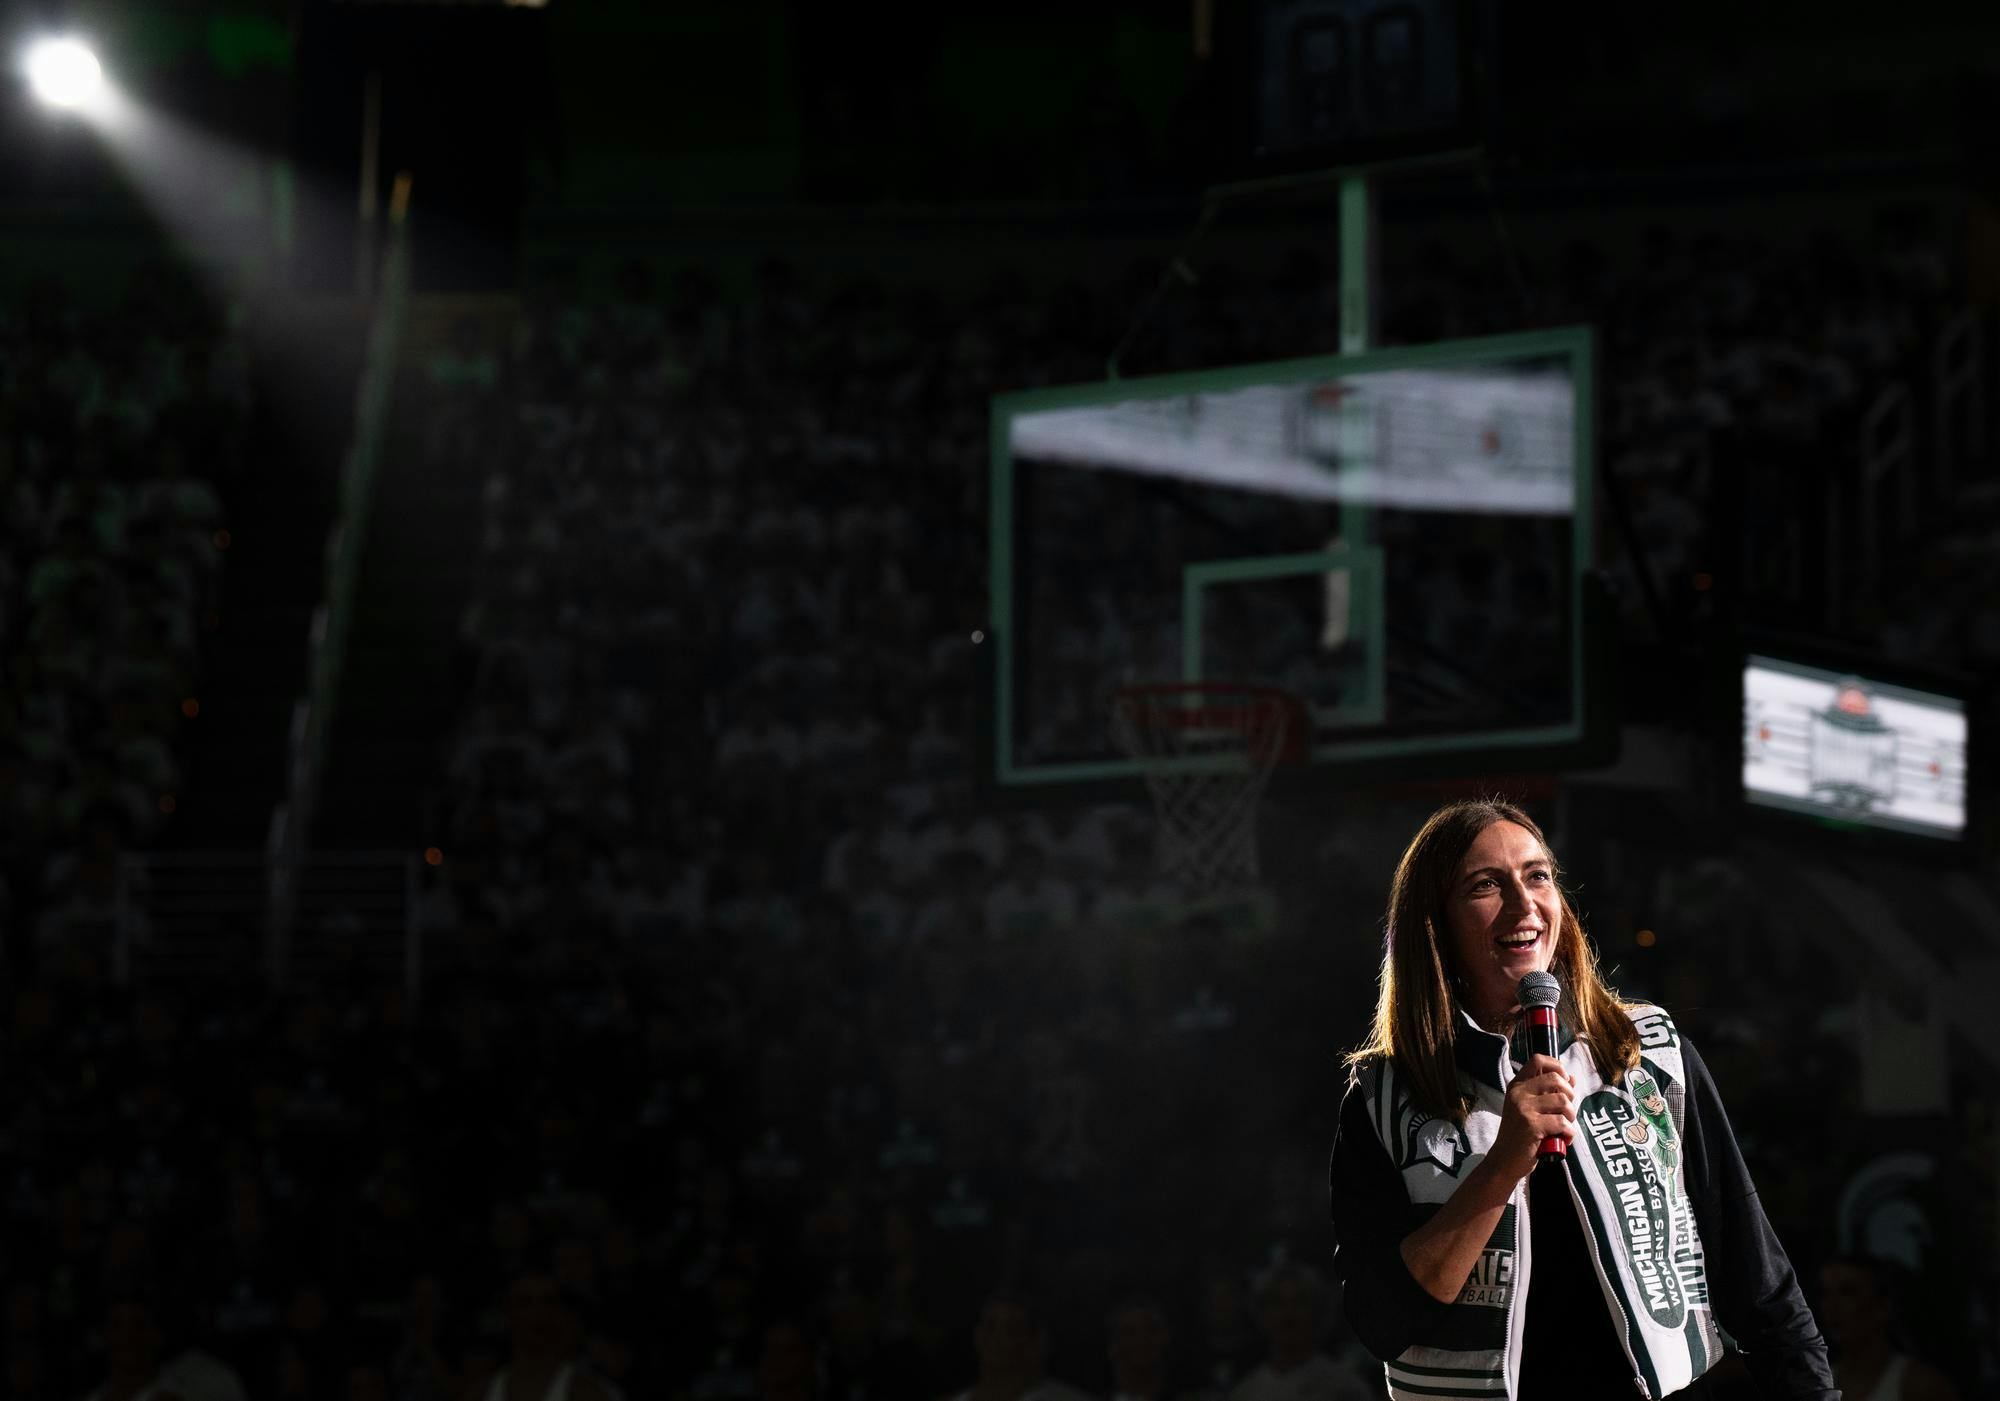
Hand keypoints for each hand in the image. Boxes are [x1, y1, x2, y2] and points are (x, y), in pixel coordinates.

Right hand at [1485, 1053, 1575, 1184]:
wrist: (1504, 1160)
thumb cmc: (1520, 1135)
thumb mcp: (1531, 1109)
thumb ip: (1549, 1093)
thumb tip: (1572, 1078)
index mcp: (1518, 1086)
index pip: (1538, 1060)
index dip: (1557, 1066)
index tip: (1564, 1082)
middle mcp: (1519, 1093)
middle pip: (1556, 1079)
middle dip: (1570, 1095)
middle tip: (1567, 1111)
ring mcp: (1524, 1108)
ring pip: (1563, 1101)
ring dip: (1572, 1116)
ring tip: (1565, 1127)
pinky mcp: (1532, 1125)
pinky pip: (1563, 1122)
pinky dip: (1570, 1133)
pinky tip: (1564, 1139)